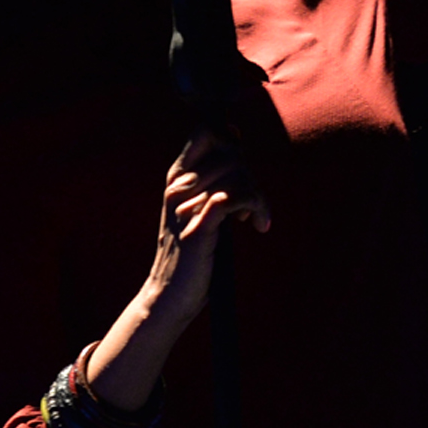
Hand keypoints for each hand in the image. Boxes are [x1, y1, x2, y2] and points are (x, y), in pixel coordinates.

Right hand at [146, 127, 271, 322]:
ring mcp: (187, 206)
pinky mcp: (198, 228)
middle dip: (252, 178)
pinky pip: (235, 198)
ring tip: (255, 219)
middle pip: (232, 154)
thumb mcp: (200, 207)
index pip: (207, 131)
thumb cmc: (191, 253)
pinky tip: (257, 225)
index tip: (242, 170)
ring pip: (238, 176)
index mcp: (177, 176)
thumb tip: (234, 133)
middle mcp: (178, 186)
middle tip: (254, 206)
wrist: (169, 295)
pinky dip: (255, 208)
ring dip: (257, 198)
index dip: (231, 143)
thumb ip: (215, 174)